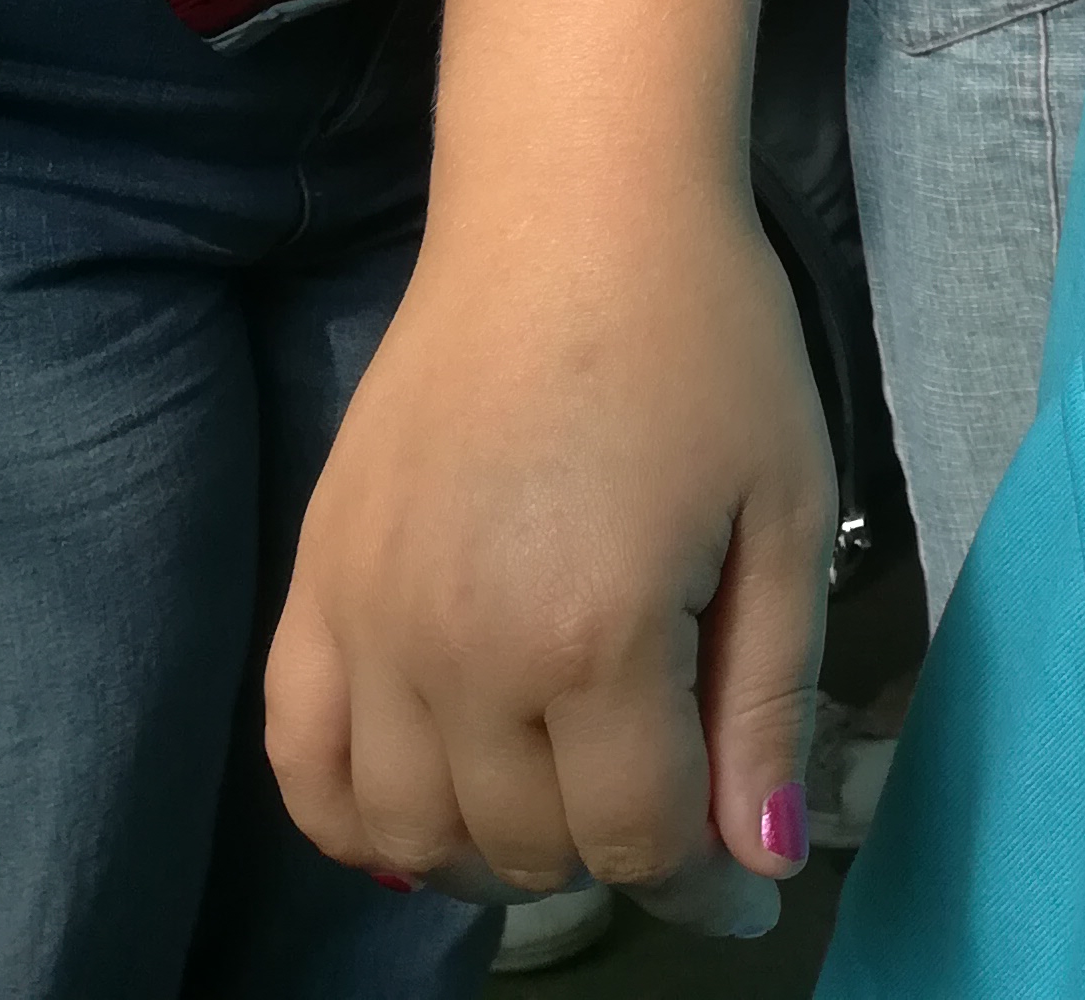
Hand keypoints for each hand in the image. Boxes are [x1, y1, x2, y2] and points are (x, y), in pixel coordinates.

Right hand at [266, 186, 832, 915]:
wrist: (570, 209)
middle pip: (532, 845)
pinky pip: (300, 764)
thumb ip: (768, 699)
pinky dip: (355, 818)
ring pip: (416, 831)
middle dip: (617, 845)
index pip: (640, 840)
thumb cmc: (706, 341)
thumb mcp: (784, 511)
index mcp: (592, 637)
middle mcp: (459, 653)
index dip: (704, 876)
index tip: (744, 870)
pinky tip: (423, 807)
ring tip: (567, 793)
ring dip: (500, 846)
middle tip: (669, 793)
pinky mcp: (314, 580)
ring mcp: (368, 621)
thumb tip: (756, 860)